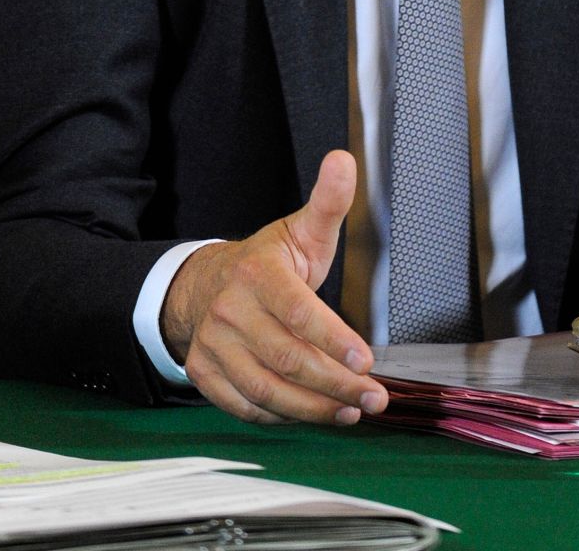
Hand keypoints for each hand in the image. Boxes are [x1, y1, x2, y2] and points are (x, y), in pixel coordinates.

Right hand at [161, 149, 388, 423]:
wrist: (205, 284)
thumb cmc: (267, 263)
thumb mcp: (300, 230)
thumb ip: (328, 202)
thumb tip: (343, 160)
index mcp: (257, 274)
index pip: (298, 312)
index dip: (333, 340)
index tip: (367, 360)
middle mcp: (229, 312)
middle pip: (286, 359)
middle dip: (335, 383)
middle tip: (374, 397)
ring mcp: (213, 346)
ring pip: (266, 391)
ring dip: (313, 408)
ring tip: (352, 410)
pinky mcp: (204, 374)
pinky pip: (245, 407)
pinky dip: (282, 417)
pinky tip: (314, 413)